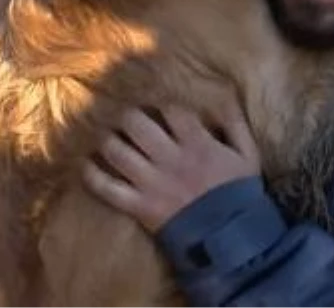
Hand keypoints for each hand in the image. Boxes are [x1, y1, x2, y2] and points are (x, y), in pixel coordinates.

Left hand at [82, 100, 260, 232]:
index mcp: (197, 143)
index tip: (151, 95)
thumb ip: (235, 122)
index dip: (157, 97)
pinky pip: (107, 188)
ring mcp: (152, 183)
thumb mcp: (248, 154)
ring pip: (116, 151)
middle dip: (126, 114)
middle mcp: (170, 158)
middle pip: (135, 123)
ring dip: (107, 138)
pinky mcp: (139, 206)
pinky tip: (85, 164)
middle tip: (124, 114)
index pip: (169, 108)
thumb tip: (223, 94)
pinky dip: (92, 175)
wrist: (231, 239)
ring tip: (105, 134)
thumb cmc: (239, 194)